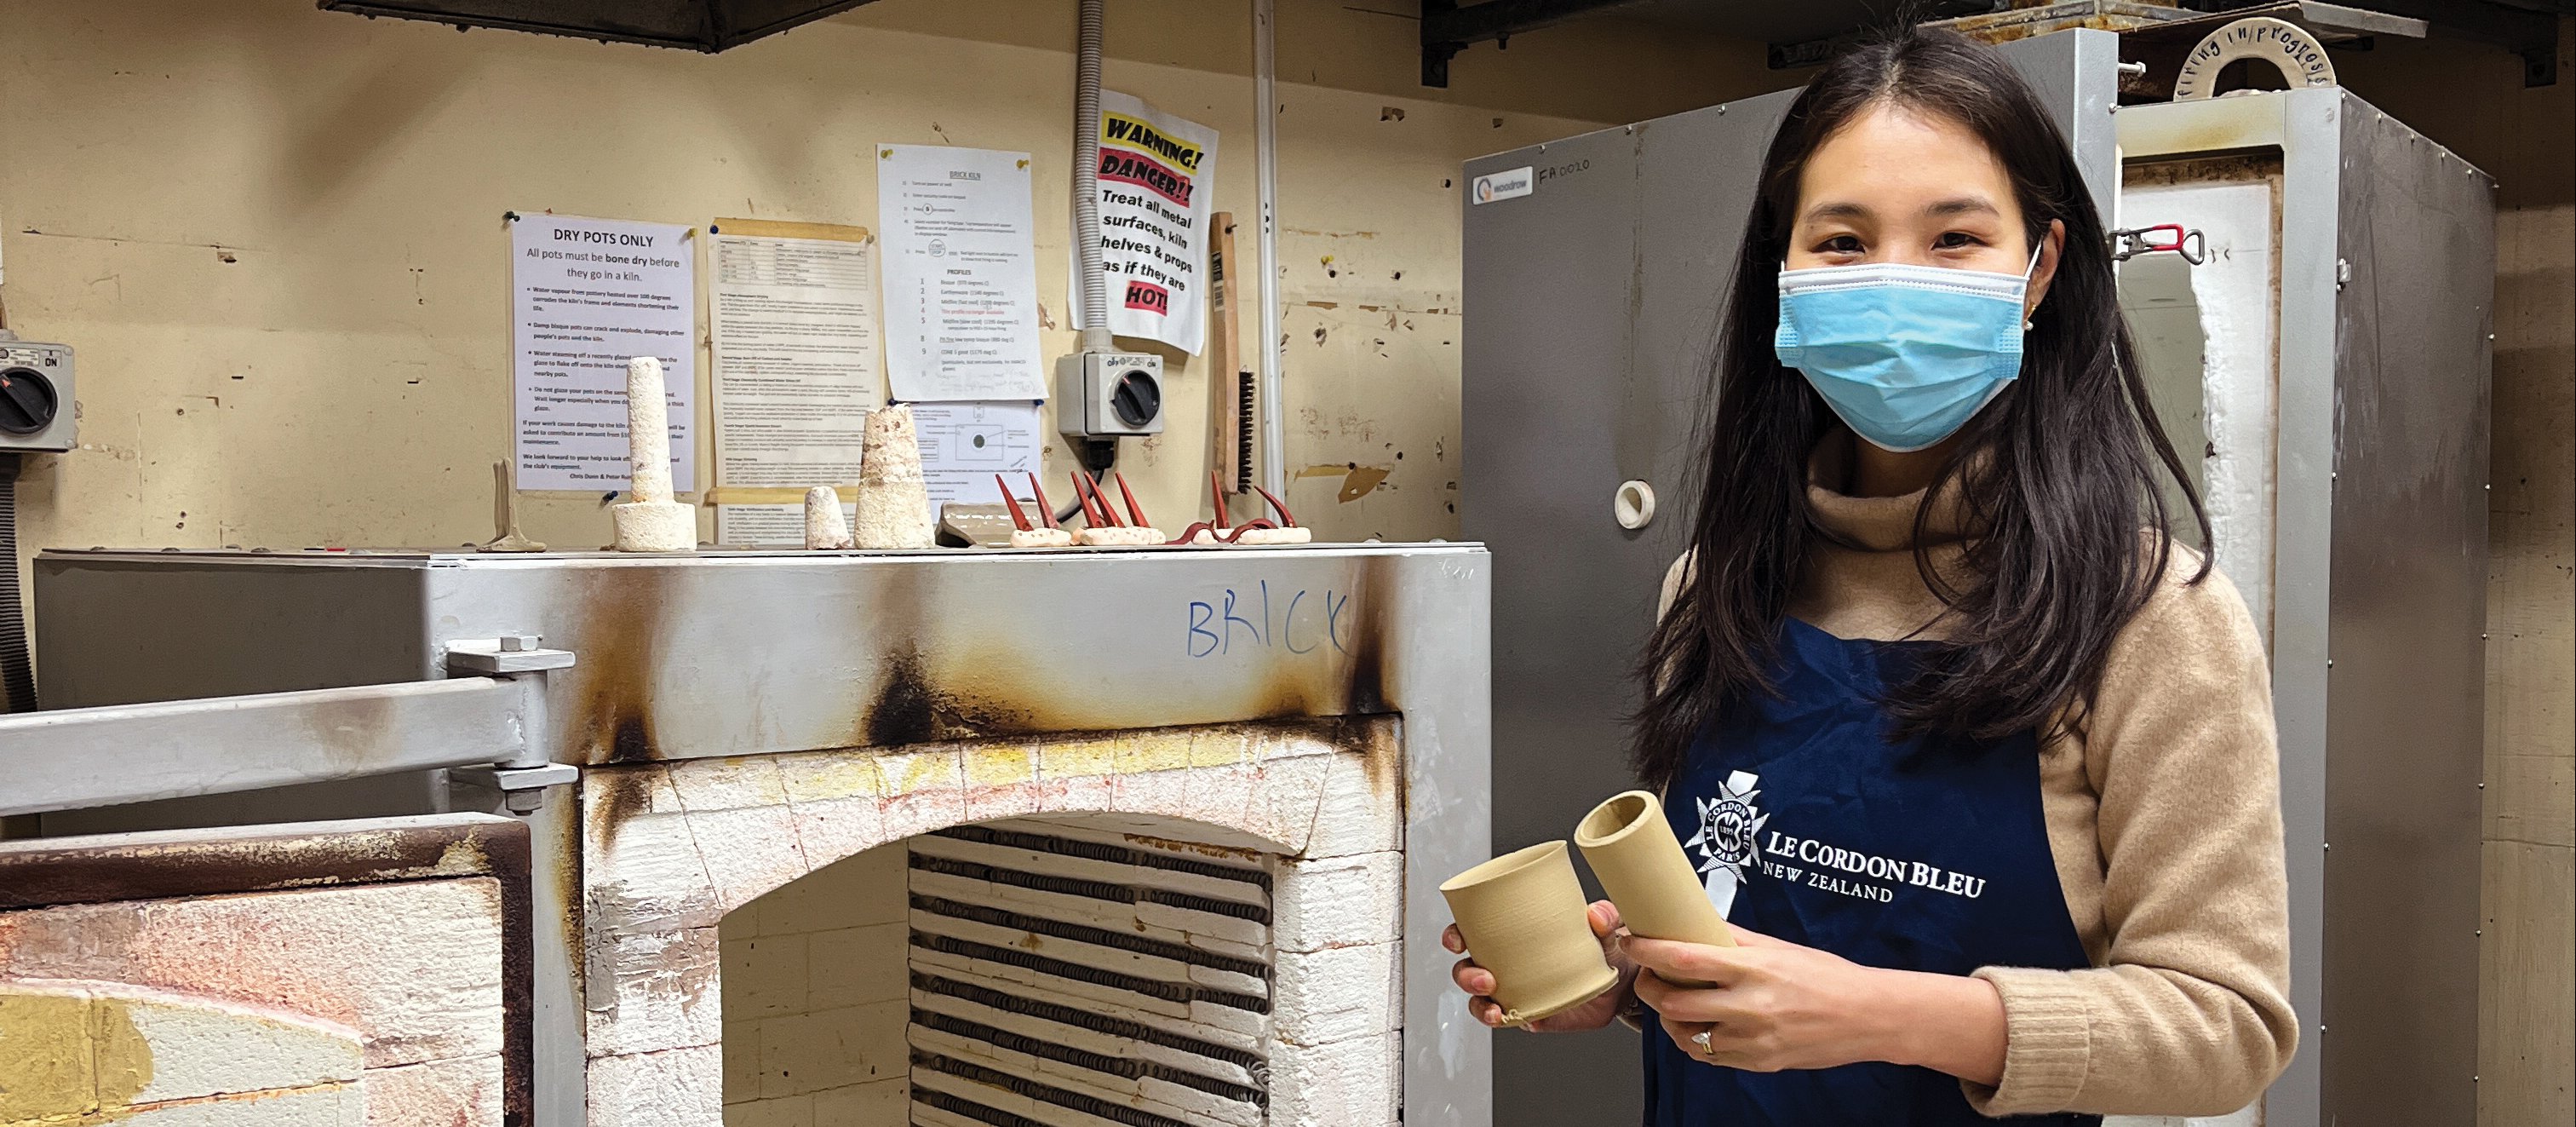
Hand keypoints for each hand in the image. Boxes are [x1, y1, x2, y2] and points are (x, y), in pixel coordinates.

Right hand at [1443, 900, 1635, 1031]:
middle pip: (1467, 969)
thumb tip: (1595, 914)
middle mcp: (1507, 963)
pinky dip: (1507, 1021)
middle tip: (1486, 979)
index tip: (1457, 940)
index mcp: (1512, 936)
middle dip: (1466, 976)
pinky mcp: (1530, 1015)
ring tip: (1495, 1008)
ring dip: (1480, 1005)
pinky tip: (1520, 1019)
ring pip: (1480, 1000)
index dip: (1455, 936)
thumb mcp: (1606, 929)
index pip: (1472, 932)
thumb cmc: (1603, 946)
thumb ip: (1605, 918)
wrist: (1621, 983)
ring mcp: (1516, 991)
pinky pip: (1509, 1020)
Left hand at [1623, 924, 2003, 1082]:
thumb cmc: (1825, 976)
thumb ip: (1732, 939)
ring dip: (1666, 1015)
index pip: (1682, 957)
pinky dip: (1692, 1038)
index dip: (1645, 949)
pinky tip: (1699, 1023)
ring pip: (1683, 1032)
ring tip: (1673, 998)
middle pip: (1671, 999)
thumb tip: (1690, 922)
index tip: (1628, 940)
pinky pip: (1706, 1054)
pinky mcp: (1756, 1062)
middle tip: (1645, 972)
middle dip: (1647, 985)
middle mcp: (1750, 1005)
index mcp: (1753, 967)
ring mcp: (1752, 1039)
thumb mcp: (1777, 947)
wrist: (1867, 1016)